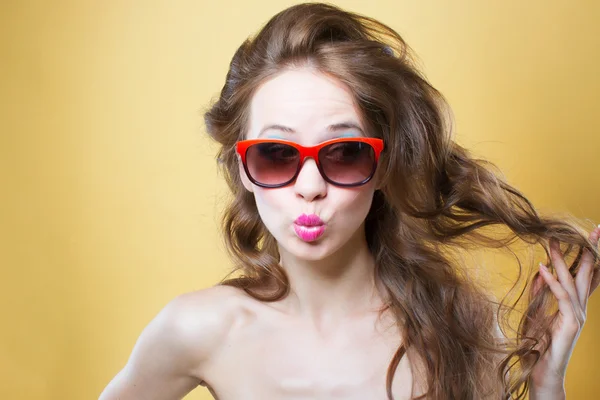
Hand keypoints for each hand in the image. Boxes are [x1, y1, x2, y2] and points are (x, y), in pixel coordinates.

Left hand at [529, 226, 599, 393]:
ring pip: (574, 282)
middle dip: (592, 251)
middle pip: (589, 275)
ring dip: (563, 261)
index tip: (591, 234)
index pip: (587, 276)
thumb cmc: (539, 345)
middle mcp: (581, 309)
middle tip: (595, 229)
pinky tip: (543, 267)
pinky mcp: (571, 325)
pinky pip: (563, 298)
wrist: (543, 373)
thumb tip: (540, 272)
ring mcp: (579, 317)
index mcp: (575, 305)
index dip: (590, 256)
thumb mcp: (535, 313)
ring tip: (554, 242)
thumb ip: (540, 293)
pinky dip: (552, 282)